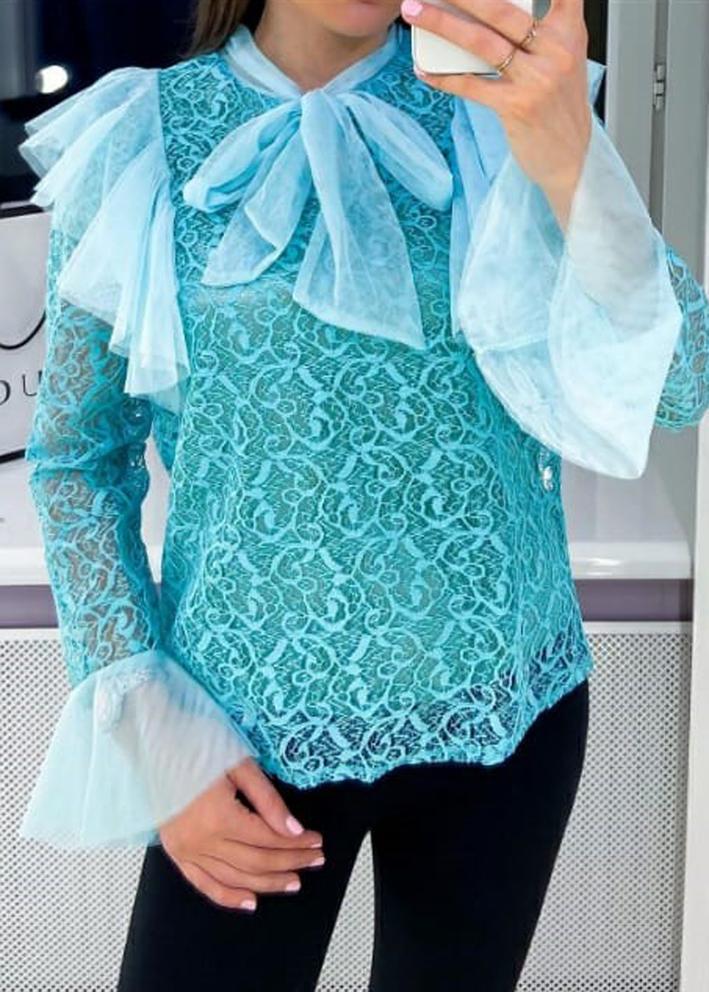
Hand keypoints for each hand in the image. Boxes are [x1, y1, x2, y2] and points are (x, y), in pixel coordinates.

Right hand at [158, 756, 324, 910]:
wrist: (156, 742)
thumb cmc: (198, 744)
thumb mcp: (240, 764)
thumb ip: (268, 800)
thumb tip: (294, 830)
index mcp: (219, 816)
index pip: (268, 839)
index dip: (296, 843)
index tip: (316, 841)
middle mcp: (202, 840)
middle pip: (256, 862)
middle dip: (290, 862)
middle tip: (315, 860)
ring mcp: (186, 850)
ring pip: (235, 877)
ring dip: (267, 883)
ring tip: (292, 882)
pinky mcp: (176, 852)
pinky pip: (204, 883)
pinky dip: (228, 896)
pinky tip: (250, 902)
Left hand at [400, 0, 592, 226]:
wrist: (571, 158)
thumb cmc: (559, 107)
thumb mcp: (563, 59)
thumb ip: (540, 30)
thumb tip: (483, 12)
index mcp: (569, 31)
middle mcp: (556, 49)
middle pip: (501, 9)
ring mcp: (536, 79)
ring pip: (480, 42)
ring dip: (441, 24)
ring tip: (414, 11)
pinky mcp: (516, 107)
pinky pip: (470, 85)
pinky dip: (442, 77)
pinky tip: (422, 69)